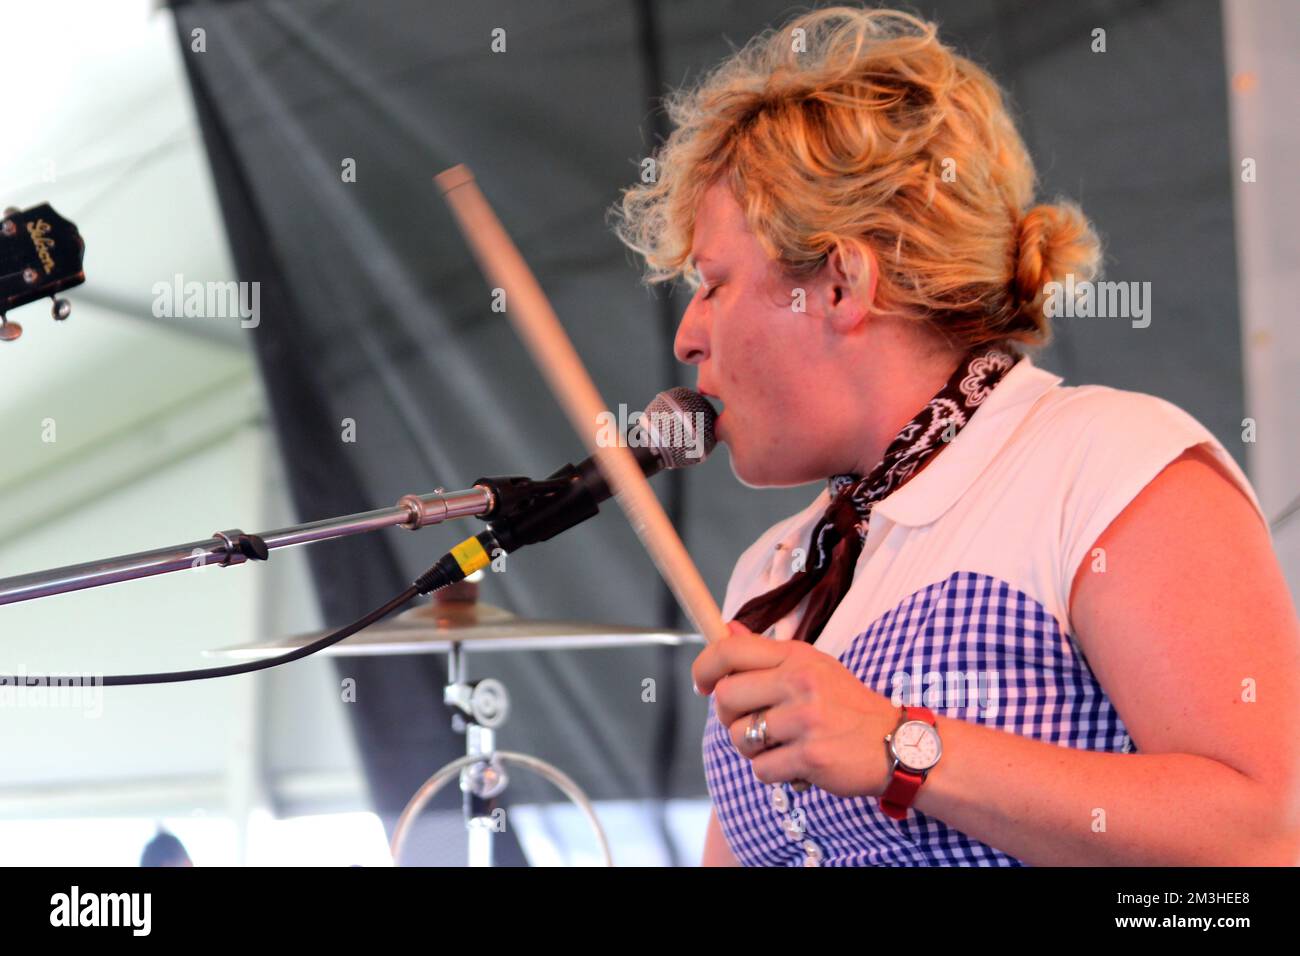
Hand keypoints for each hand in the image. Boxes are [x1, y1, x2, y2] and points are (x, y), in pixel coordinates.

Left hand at [693, 620, 899, 797]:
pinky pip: (762, 769)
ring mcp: (805, 719)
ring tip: (781, 745)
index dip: (704, 667)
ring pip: (740, 737)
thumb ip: (767, 652)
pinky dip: (773, 773)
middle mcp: (799, 682)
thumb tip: (727, 628)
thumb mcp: (814, 666)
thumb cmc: (849, 706)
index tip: (702, 685)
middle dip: (729, 716)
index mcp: (796, 656)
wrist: (899, 745)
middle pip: (726, 697)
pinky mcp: (810, 756)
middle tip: (751, 723)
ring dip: (753, 749)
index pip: (730, 650)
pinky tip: (796, 765)